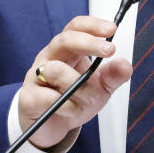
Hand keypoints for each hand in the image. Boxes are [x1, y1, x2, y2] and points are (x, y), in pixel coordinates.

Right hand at [19, 16, 131, 149]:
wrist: (51, 127)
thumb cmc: (73, 100)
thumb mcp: (100, 88)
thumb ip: (113, 77)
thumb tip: (124, 65)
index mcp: (67, 51)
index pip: (76, 28)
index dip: (92, 25)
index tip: (112, 29)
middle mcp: (49, 58)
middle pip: (64, 40)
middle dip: (89, 43)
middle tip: (109, 50)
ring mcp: (36, 76)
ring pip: (57, 70)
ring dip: (80, 88)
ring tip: (88, 100)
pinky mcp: (28, 97)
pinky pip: (49, 98)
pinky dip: (68, 107)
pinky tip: (72, 110)